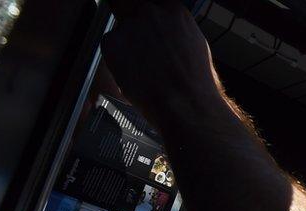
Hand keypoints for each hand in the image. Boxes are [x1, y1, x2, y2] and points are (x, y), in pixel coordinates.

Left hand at [101, 0, 222, 127]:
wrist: (184, 105)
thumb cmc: (195, 84)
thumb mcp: (195, 46)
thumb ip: (175, 32)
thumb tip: (167, 34)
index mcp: (174, 11)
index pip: (152, 4)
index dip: (148, 16)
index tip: (147, 26)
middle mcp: (150, 12)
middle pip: (129, 7)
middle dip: (131, 23)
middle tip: (138, 45)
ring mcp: (129, 25)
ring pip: (121, 30)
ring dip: (127, 45)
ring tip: (143, 70)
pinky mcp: (112, 41)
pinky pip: (110, 46)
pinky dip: (118, 60)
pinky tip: (135, 75)